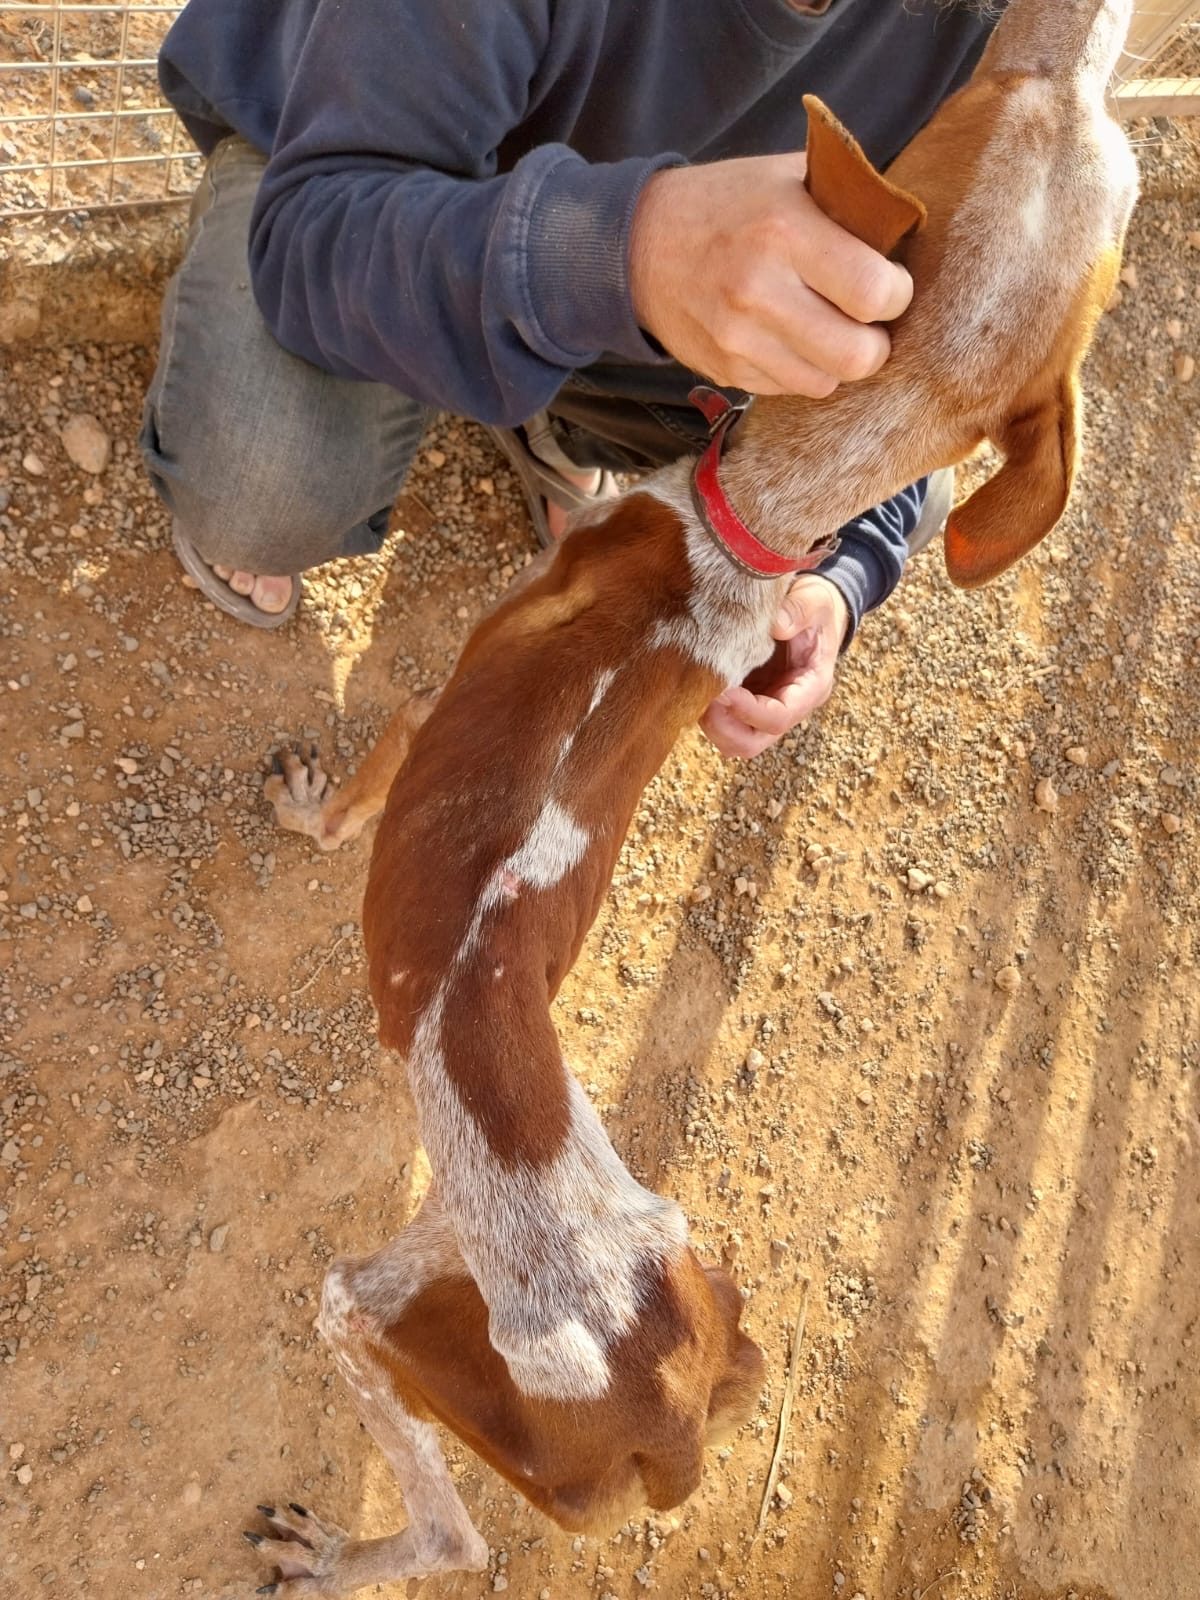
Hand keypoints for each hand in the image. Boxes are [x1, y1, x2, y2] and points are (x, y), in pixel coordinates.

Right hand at [628, 153, 912, 397]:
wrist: (638, 245)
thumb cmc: (726, 203)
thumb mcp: (785, 177)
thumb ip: (844, 202)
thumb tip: (904, 232)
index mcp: (785, 231)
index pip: (874, 291)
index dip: (897, 294)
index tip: (891, 284)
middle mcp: (759, 292)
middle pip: (857, 355)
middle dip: (877, 342)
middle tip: (871, 322)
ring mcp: (738, 340)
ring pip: (826, 382)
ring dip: (840, 361)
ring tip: (833, 330)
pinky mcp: (726, 370)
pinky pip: (791, 389)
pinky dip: (804, 370)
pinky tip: (795, 339)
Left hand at [701, 575, 849, 757]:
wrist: (810, 611)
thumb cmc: (816, 608)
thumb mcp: (815, 601)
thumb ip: (800, 610)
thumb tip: (776, 625)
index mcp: (810, 689)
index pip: (779, 718)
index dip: (749, 711)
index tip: (724, 692)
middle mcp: (786, 707)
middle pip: (751, 742)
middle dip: (722, 728)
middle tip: (702, 697)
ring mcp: (762, 707)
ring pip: (732, 738)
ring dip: (710, 722)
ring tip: (693, 688)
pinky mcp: (744, 700)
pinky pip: (721, 720)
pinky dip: (704, 709)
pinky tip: (693, 682)